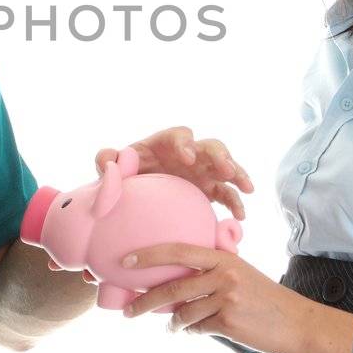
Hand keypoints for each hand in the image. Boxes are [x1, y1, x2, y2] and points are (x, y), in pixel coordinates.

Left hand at [95, 126, 252, 219]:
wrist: (133, 199)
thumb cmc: (123, 178)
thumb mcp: (112, 170)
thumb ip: (106, 161)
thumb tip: (110, 162)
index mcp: (164, 145)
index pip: (179, 135)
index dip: (185, 143)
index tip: (186, 157)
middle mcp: (188, 154)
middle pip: (211, 146)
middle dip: (220, 156)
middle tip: (226, 169)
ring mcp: (202, 171)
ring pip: (226, 166)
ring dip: (237, 174)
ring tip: (247, 188)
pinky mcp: (209, 189)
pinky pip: (228, 193)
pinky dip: (236, 201)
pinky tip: (241, 216)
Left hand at [119, 243, 339, 352]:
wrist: (298, 322)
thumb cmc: (265, 299)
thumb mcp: (242, 274)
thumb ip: (213, 271)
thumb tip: (176, 281)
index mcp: (223, 258)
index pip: (178, 250)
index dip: (149, 255)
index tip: (126, 261)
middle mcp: (223, 274)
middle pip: (172, 286)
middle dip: (145, 301)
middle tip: (129, 311)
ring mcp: (226, 298)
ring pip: (182, 312)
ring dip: (173, 323)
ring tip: (172, 327)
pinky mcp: (228, 322)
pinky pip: (197, 328)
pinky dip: (192, 331)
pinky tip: (195, 331)